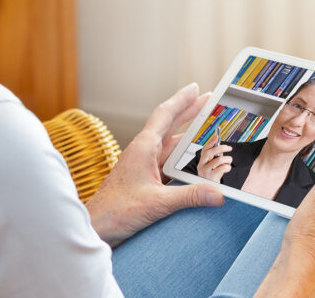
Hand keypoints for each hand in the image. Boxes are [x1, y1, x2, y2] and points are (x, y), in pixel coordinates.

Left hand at [86, 83, 224, 246]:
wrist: (96, 226)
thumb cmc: (116, 210)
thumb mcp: (157, 202)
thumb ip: (189, 197)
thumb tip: (218, 194)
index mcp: (144, 146)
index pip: (165, 114)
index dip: (182, 99)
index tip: (196, 87)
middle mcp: (144, 150)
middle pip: (170, 124)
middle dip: (190, 111)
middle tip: (209, 100)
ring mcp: (144, 163)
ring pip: (171, 143)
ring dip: (189, 135)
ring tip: (208, 128)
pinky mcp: (144, 176)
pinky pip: (169, 161)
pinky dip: (183, 156)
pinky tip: (195, 160)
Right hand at [197, 133, 232, 182]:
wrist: (211, 190)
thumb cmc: (213, 179)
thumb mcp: (213, 167)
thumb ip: (216, 158)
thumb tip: (222, 149)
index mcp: (202, 162)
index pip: (204, 149)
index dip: (210, 142)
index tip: (217, 136)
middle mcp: (201, 166)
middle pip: (210, 152)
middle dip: (221, 148)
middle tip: (229, 148)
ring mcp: (205, 171)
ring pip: (218, 160)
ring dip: (227, 159)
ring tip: (229, 161)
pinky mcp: (212, 177)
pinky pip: (222, 168)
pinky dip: (228, 167)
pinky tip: (227, 169)